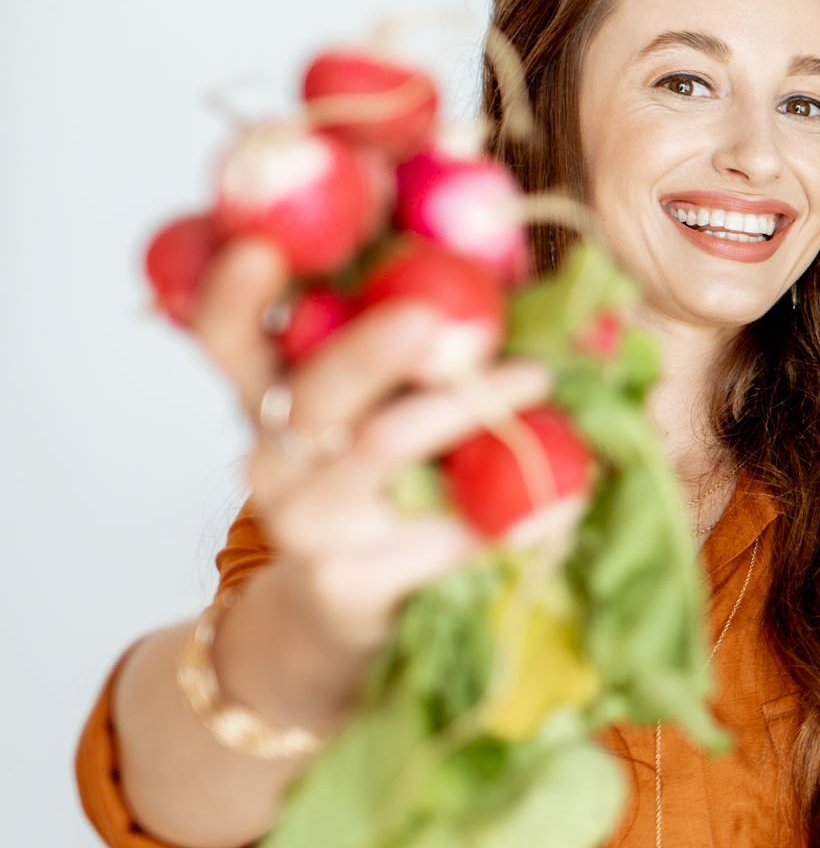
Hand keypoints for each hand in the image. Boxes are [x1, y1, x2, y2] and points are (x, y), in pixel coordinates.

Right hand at [187, 238, 548, 723]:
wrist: (348, 609)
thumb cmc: (388, 477)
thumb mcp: (391, 396)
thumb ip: (433, 323)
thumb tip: (517, 239)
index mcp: (273, 392)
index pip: (226, 335)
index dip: (235, 294)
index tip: (260, 248)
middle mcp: (275, 453)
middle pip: (314, 390)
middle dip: (370, 348)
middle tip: (429, 317)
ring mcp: (310, 520)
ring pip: (379, 449)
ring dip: (461, 406)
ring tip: (536, 374)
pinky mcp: (353, 580)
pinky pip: (438, 534)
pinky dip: (508, 505)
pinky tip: (564, 491)